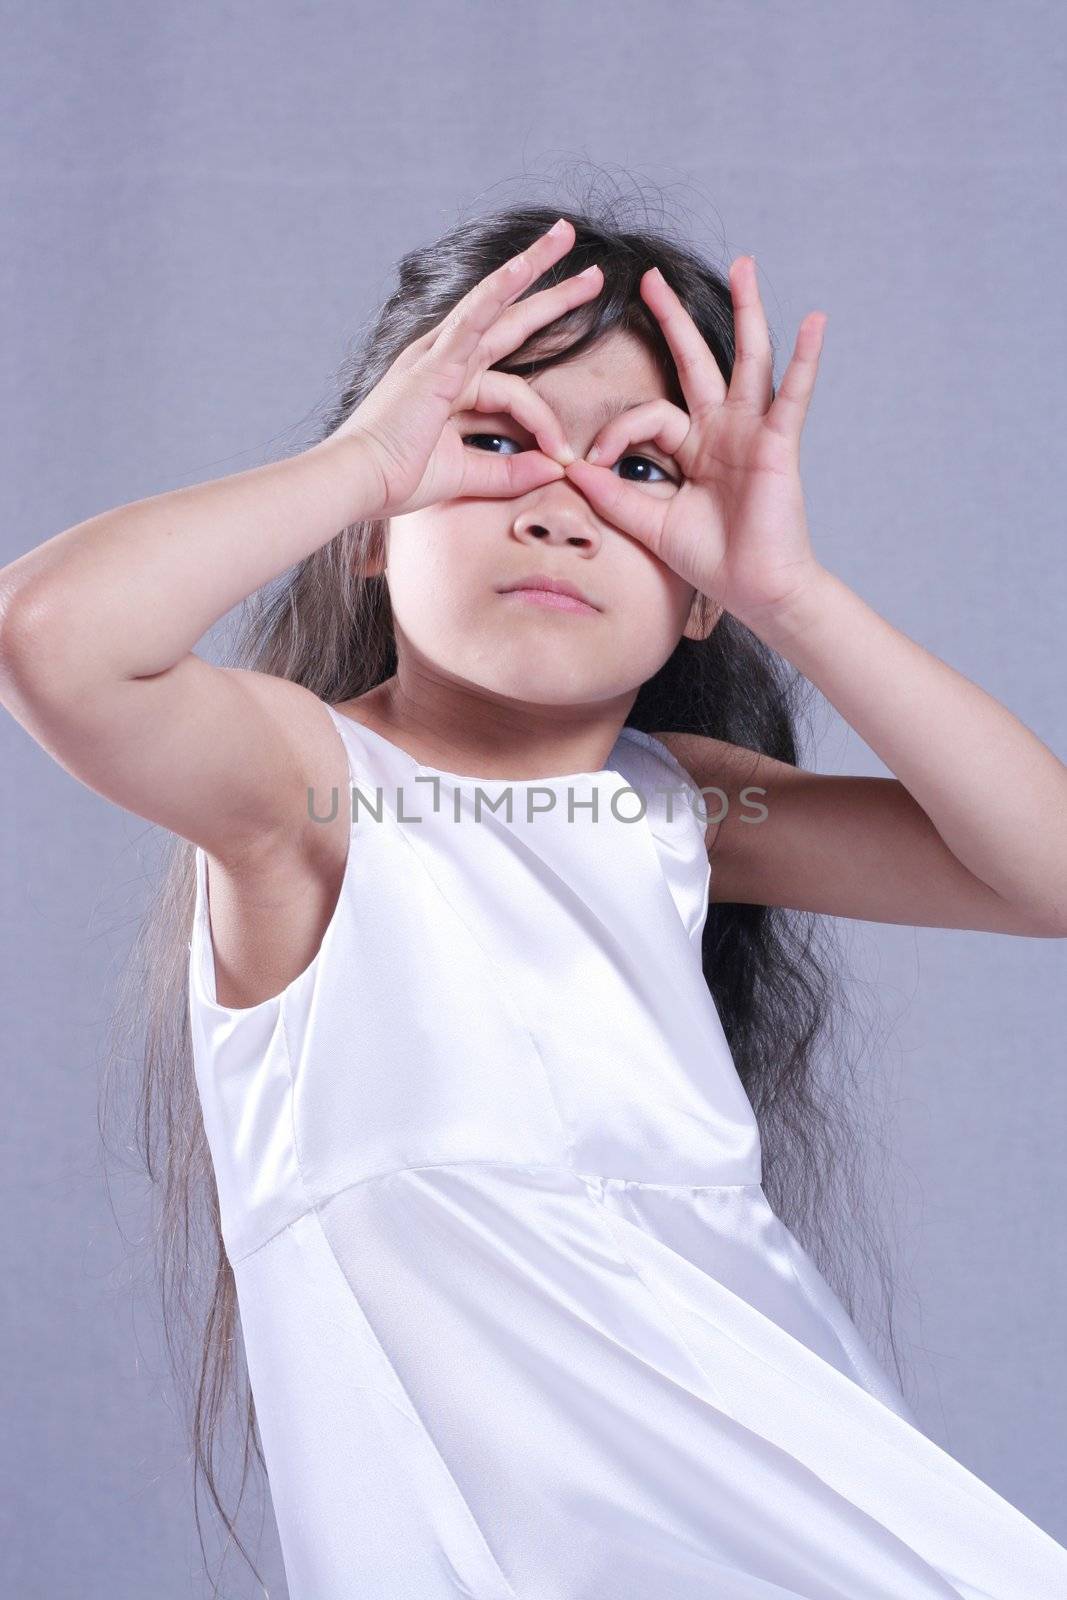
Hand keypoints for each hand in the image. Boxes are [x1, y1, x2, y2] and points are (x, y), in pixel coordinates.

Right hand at [321, 218, 600, 519]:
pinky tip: (524, 265)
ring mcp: (439, 354)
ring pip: (496, 301)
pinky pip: (473, 316)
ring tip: (566, 236)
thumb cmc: (398, 478)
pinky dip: (499, 289)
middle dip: (551, 294)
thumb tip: (554, 470)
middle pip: (510, 318)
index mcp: (451, 386)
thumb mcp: (467, 475)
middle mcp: (446, 360)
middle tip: (592, 273)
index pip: (516, 391)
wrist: (359, 480)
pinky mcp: (436, 360)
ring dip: (533, 267)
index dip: (546, 423)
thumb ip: (510, 472)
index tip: (565, 455)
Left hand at [560, 256, 828, 630]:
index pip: (649, 415)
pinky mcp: (778, 443)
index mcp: (693, 447)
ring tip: (745, 266)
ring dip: (747, 311)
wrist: (754, 589)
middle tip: (651, 277)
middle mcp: (722, 430)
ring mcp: (752, 431)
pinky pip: (792, 394)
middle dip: (673, 320)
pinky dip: (805, 359)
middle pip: (696, 361)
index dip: (617, 432)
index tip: (592, 461)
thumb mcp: (650, 524)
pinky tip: (814, 322)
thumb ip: (613, 494)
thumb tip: (571, 468)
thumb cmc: (711, 560)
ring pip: (747, 360)